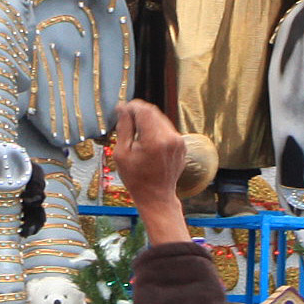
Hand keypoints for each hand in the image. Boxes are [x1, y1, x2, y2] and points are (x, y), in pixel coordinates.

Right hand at [111, 101, 190, 231]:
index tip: (121, 109)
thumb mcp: (122, 154)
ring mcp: (179, 141)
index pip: (144, 110)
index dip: (131, 106)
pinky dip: (156, 129)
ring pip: (160, 119)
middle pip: (153, 112)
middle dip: (138, 112)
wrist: (156, 196)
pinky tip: (146, 141)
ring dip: (147, 120)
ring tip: (135, 132)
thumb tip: (122, 108)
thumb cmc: (136, 179)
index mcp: (154, 140)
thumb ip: (124, 128)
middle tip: (126, 118)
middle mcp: (170, 138)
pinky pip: (167, 129)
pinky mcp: (182, 144)